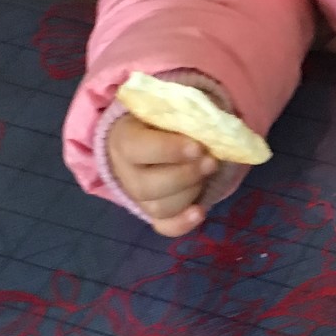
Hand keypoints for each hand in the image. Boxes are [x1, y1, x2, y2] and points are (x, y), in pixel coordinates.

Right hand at [106, 113, 224, 237]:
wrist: (148, 136)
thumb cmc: (161, 120)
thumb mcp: (166, 108)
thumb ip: (181, 114)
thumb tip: (210, 124)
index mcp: (124, 140)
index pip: (138, 149)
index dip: (168, 150)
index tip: (197, 146)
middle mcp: (126, 173)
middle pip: (147, 186)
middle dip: (185, 175)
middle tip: (211, 161)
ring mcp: (138, 197)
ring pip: (159, 207)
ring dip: (190, 193)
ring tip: (209, 173)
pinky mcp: (153, 213)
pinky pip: (164, 227)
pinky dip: (183, 224)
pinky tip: (200, 212)